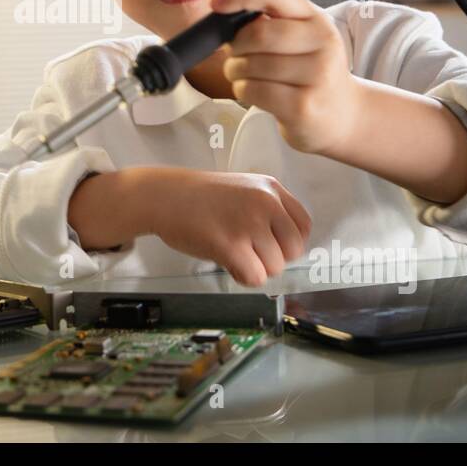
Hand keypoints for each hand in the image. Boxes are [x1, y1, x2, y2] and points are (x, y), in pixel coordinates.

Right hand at [146, 168, 311, 286]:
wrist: (162, 195)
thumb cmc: (199, 197)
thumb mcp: (244, 189)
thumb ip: (268, 210)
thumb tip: (285, 248)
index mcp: (271, 188)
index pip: (303, 227)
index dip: (287, 242)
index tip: (267, 243)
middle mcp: (265, 203)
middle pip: (293, 250)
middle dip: (272, 257)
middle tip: (247, 250)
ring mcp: (248, 223)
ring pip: (274, 267)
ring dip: (254, 267)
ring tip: (231, 251)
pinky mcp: (230, 245)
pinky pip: (254, 277)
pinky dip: (242, 277)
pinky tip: (227, 262)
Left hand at [208, 0, 361, 155]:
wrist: (342, 115)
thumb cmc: (309, 72)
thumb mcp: (300, 37)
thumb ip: (268, 17)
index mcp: (317, 19)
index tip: (217, 2)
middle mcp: (322, 43)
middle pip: (257, 35)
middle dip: (235, 46)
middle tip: (236, 54)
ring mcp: (316, 76)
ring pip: (250, 64)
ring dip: (235, 70)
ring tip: (246, 75)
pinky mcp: (302, 106)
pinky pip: (252, 90)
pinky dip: (242, 89)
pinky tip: (254, 91)